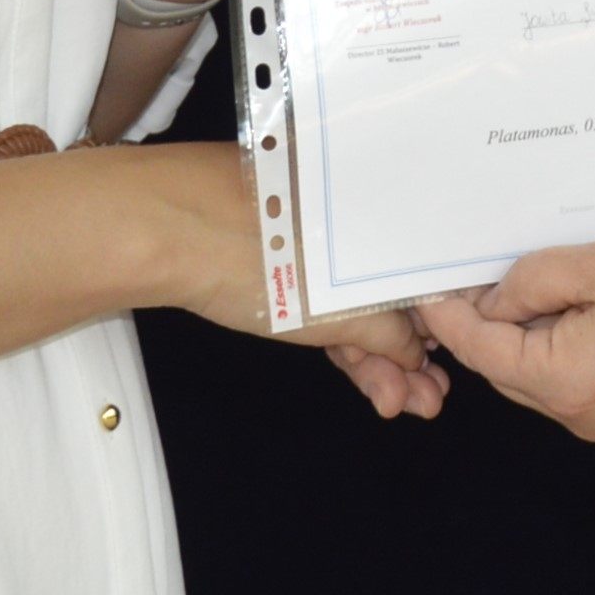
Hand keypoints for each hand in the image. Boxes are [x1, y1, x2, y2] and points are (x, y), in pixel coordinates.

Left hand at [155, 140, 445, 419]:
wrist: (153, 229)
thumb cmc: (253, 254)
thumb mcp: (333, 308)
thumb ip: (386, 334)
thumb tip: (418, 354)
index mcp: (371, 191)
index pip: (421, 266)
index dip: (437, 323)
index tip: (441, 371)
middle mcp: (343, 201)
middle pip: (387, 286)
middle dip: (407, 350)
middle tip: (426, 402)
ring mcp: (303, 223)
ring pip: (352, 295)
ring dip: (377, 352)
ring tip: (398, 403)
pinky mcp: (271, 245)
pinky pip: (320, 292)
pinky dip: (339, 332)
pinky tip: (362, 373)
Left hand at [416, 227, 594, 440]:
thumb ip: (529, 282)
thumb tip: (489, 300)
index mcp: (563, 382)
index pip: (480, 350)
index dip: (447, 314)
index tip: (423, 283)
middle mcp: (574, 413)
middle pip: (501, 368)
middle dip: (481, 323)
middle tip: (469, 271)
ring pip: (530, 373)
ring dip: (518, 332)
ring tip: (516, 281)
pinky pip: (562, 376)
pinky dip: (548, 343)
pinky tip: (557, 302)